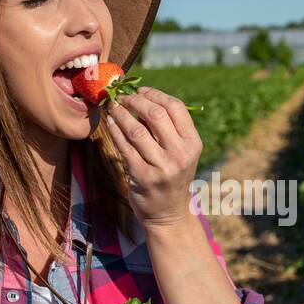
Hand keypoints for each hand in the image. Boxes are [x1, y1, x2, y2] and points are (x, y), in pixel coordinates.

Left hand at [105, 86, 202, 228]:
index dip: (155, 94)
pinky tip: (110, 123)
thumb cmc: (171, 176)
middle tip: (122, 97)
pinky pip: (124, 147)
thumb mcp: (180, 152)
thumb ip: (167, 129)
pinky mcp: (143, 177)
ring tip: (113, 107)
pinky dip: (115, 131)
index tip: (140, 90)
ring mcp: (162, 167)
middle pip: (156, 115)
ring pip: (136, 130)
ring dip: (121, 114)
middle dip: (135, 101)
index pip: (176, 107)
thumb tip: (141, 98)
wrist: (168, 213)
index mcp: (193, 143)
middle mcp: (181, 154)